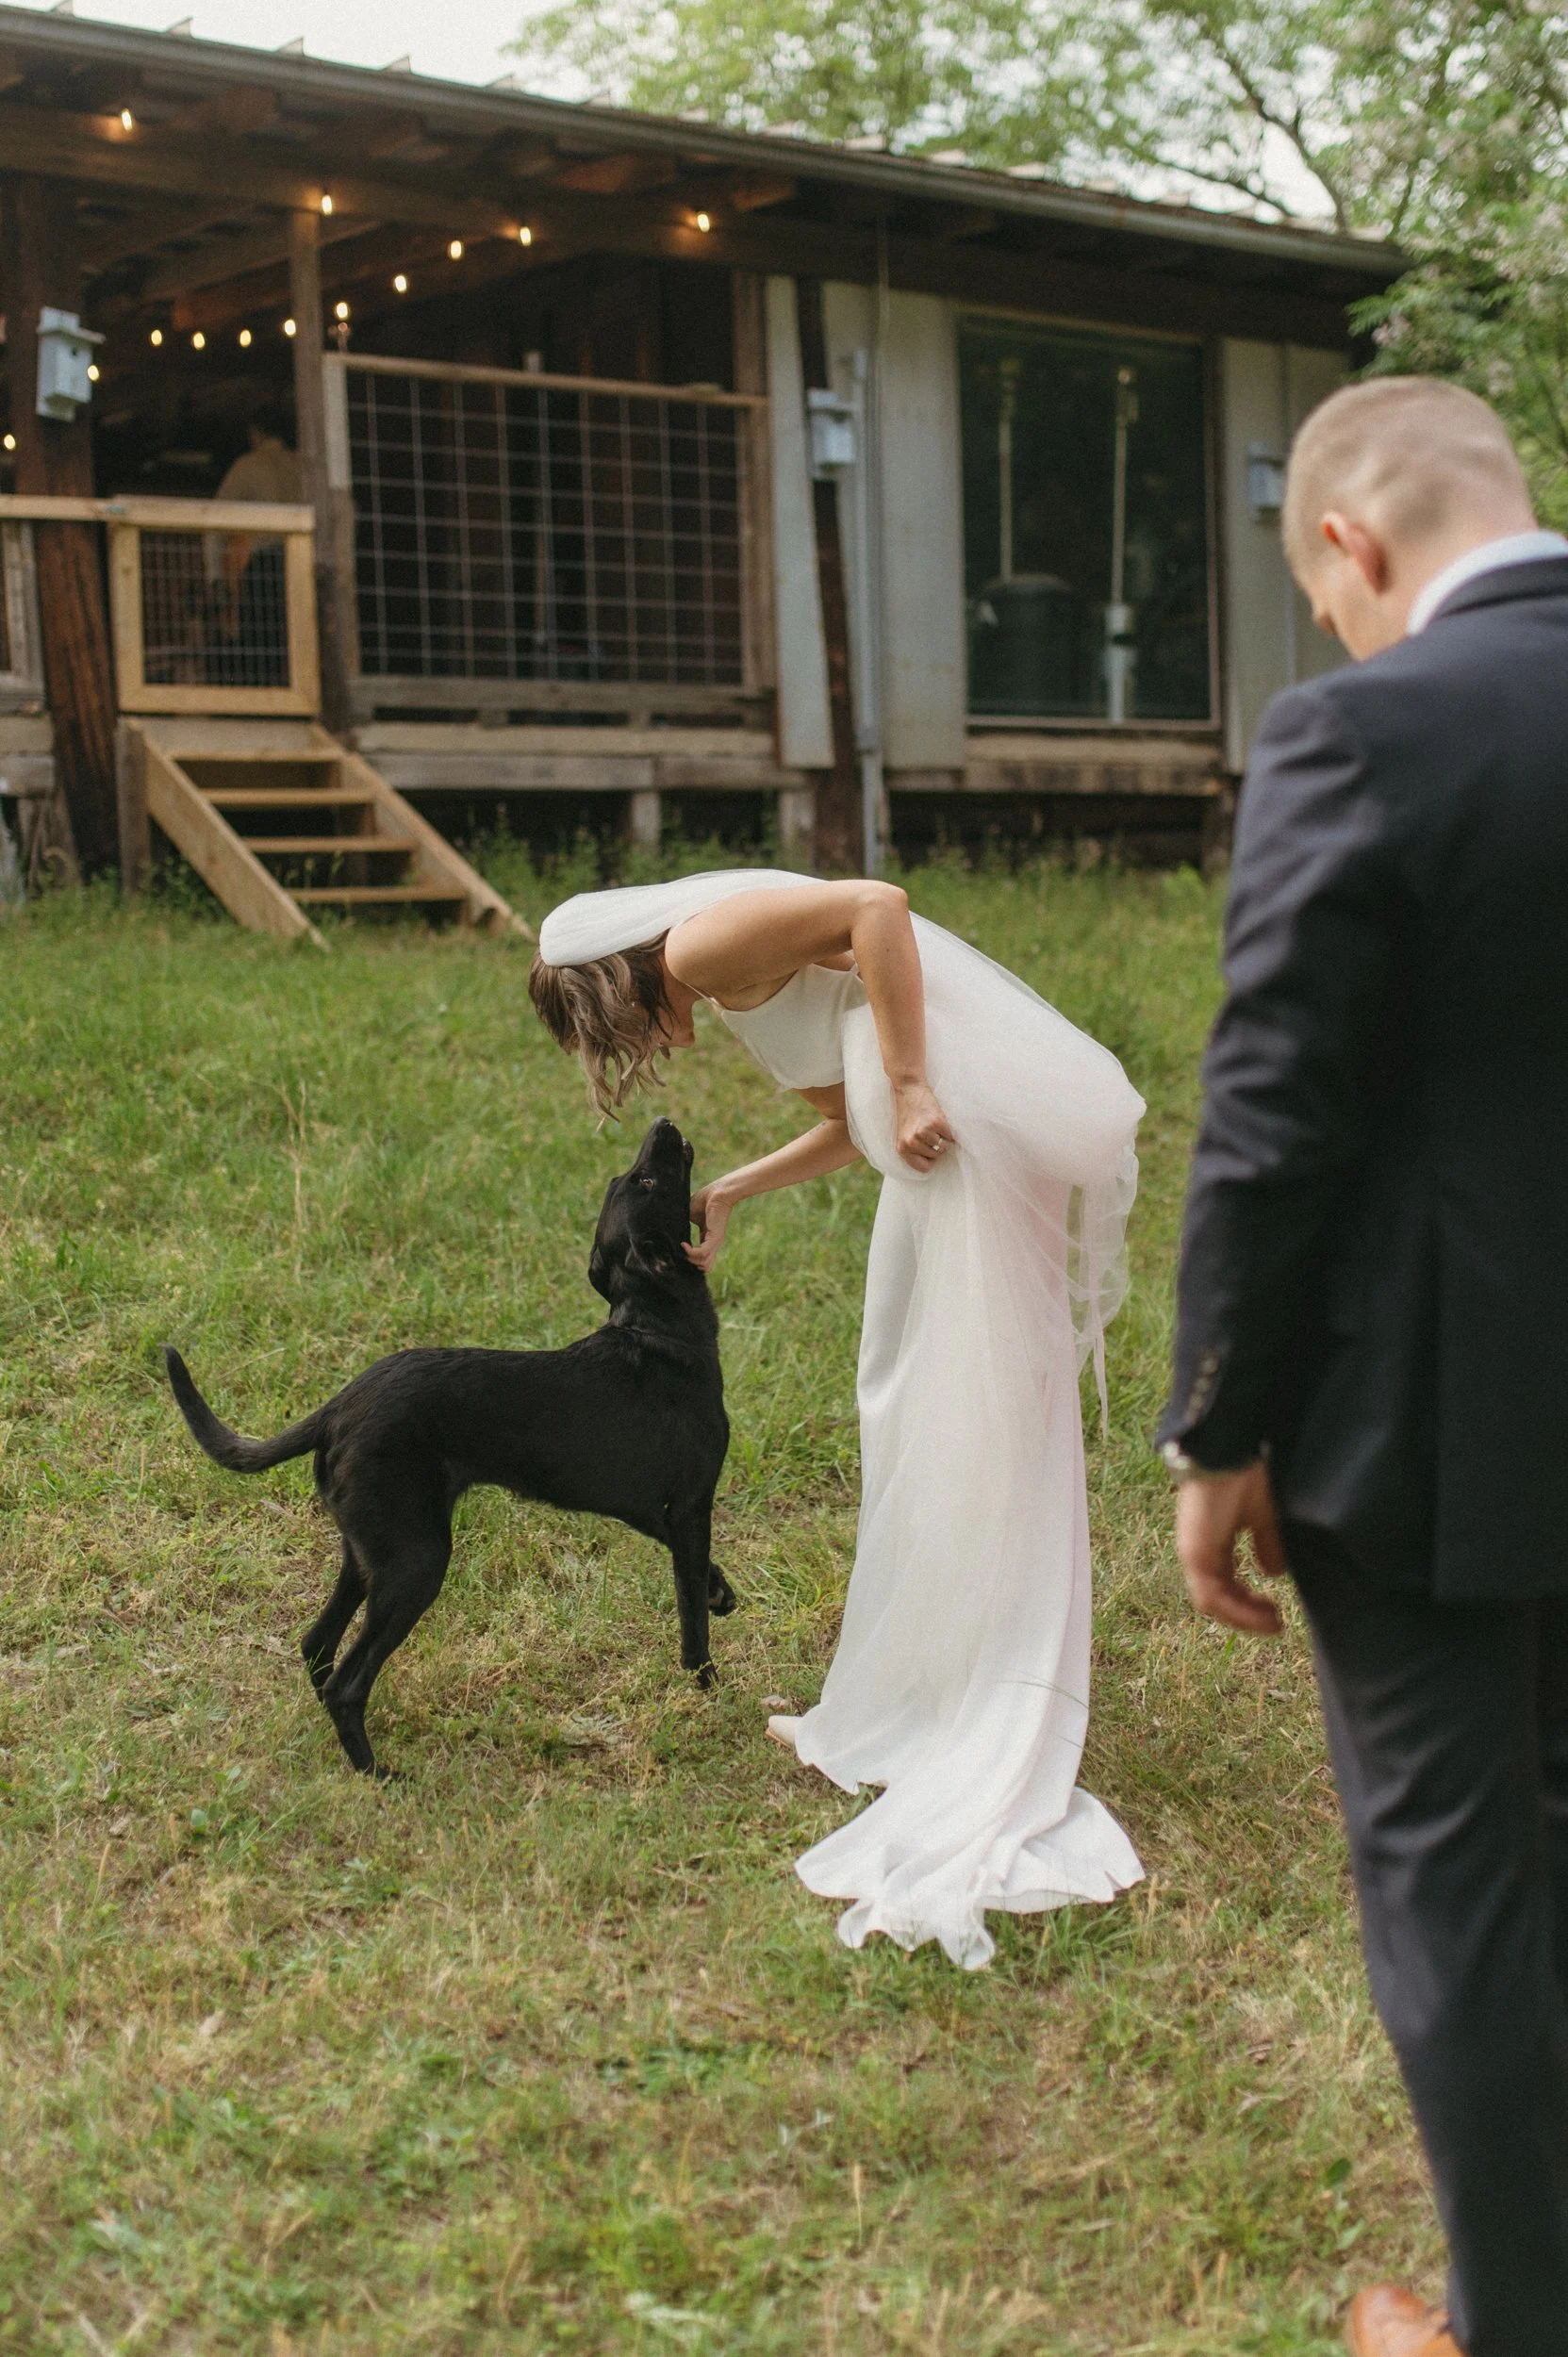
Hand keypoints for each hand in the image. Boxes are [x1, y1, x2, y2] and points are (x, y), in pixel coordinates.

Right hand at [683, 1182, 734, 1271]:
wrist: (716, 1193)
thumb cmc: (703, 1201)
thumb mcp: (690, 1216)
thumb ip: (682, 1225)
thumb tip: (667, 1228)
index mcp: (707, 1239)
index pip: (701, 1258)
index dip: (689, 1258)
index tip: (678, 1251)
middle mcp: (712, 1244)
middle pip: (703, 1266)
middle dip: (689, 1263)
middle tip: (680, 1252)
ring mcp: (715, 1243)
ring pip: (703, 1264)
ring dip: (689, 1259)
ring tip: (682, 1248)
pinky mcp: (715, 1239)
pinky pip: (702, 1254)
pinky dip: (690, 1252)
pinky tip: (683, 1244)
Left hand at [893, 1080, 956, 1172]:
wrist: (909, 1091)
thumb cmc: (909, 1114)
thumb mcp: (905, 1136)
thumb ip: (914, 1151)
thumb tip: (933, 1164)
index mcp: (902, 1149)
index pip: (924, 1168)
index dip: (929, 1159)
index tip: (927, 1148)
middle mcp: (911, 1144)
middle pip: (936, 1156)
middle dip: (936, 1145)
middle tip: (927, 1130)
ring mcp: (923, 1133)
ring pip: (943, 1146)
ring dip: (941, 1136)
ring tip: (930, 1124)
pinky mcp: (936, 1123)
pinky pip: (950, 1135)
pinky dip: (947, 1129)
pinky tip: (936, 1119)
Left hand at [1175, 1460, 1289, 1634]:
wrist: (1228, 1452)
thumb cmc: (1244, 1475)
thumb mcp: (1263, 1516)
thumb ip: (1266, 1543)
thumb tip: (1274, 1573)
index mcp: (1212, 1541)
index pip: (1226, 1582)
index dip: (1249, 1601)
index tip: (1276, 1612)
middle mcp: (1199, 1551)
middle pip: (1218, 1597)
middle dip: (1247, 1614)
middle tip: (1276, 1623)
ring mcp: (1193, 1553)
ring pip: (1212, 1602)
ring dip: (1243, 1617)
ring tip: (1271, 1624)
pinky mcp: (1194, 1553)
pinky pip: (1210, 1596)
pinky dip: (1236, 1610)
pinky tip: (1261, 1615)